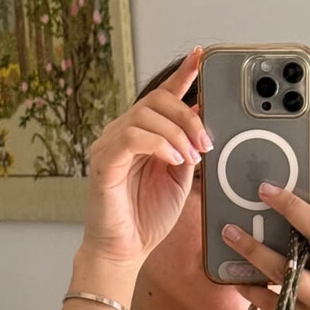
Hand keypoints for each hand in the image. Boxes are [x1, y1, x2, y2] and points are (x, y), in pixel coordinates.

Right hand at [81, 47, 211, 267]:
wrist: (124, 251)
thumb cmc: (146, 219)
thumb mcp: (178, 180)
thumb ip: (188, 150)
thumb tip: (203, 122)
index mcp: (142, 135)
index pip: (162, 96)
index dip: (182, 75)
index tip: (202, 58)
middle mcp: (123, 133)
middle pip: (157, 100)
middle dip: (188, 117)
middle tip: (206, 143)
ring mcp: (109, 145)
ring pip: (145, 115)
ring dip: (176, 134)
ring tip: (190, 158)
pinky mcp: (103, 161)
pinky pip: (131, 137)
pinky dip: (158, 144)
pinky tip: (173, 160)